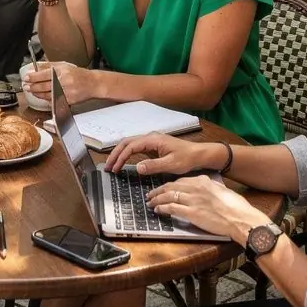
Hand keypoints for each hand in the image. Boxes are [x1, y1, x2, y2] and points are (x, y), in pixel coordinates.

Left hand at [23, 60, 95, 105]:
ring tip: (32, 91)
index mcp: (61, 72)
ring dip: (37, 94)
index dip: (32, 77)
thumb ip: (49, 66)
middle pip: (43, 86)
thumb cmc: (78, 74)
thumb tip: (35, 68)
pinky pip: (53, 101)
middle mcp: (63, 82)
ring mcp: (65, 93)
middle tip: (26, 86)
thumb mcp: (64, 65)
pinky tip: (42, 96)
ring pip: (46, 95)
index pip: (42, 75)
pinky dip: (46, 99)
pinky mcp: (67, 101)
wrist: (92, 84)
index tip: (26, 78)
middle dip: (32, 87)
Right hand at [105, 131, 225, 175]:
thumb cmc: (187, 158)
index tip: (114, 168)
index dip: (120, 157)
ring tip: (113, 165)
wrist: (199, 154)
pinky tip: (124, 162)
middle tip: (108, 167)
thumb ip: (153, 166)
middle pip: (127, 143)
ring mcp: (151, 141)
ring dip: (120, 154)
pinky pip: (136, 149)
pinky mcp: (153, 147)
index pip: (131, 146)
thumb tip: (137, 168)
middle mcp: (150, 138)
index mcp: (153, 139)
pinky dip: (127, 155)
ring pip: (130, 145)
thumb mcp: (171, 164)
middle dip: (116, 154)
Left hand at [145, 174, 262, 243]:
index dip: (169, 184)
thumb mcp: (222, 190)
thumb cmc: (236, 207)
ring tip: (151, 202)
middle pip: (171, 186)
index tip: (164, 188)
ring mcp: (193, 200)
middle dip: (159, 190)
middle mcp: (196, 188)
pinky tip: (158, 210)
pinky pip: (172, 208)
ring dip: (157, 199)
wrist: (241, 219)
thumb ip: (210, 188)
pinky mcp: (192, 213)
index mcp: (203, 181)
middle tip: (151, 194)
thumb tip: (205, 188)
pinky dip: (162, 208)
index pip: (180, 180)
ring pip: (168, 196)